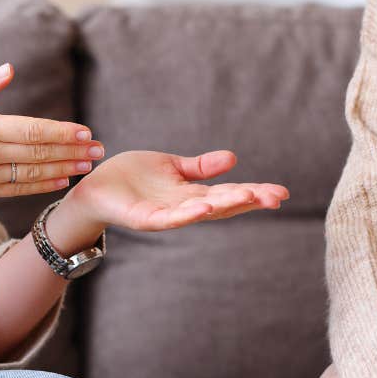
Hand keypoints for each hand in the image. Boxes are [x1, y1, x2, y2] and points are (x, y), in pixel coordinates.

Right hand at [0, 63, 102, 211]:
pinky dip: (44, 185)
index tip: (84, 131)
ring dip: (65, 168)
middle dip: (73, 150)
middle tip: (100, 149)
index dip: (61, 131)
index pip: (30, 129)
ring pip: (34, 173)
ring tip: (89, 165)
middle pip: (39, 153)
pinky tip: (63, 180)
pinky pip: (20, 190)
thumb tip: (10, 68)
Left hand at [43, 149, 287, 249]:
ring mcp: (166, 215)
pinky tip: (204, 207)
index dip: (255, 192)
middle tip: (277, 197)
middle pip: (223, 205)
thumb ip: (200, 167)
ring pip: (201, 212)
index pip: (230, 192)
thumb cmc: (131, 178)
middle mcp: (184, 207)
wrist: (95, 189)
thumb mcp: (172, 167)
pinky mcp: (145, 219)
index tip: (281, 192)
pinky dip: (187, 215)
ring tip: (249, 197)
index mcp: (192, 194)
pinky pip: (169, 219)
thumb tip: (233, 159)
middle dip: (250, 200)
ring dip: (225, 205)